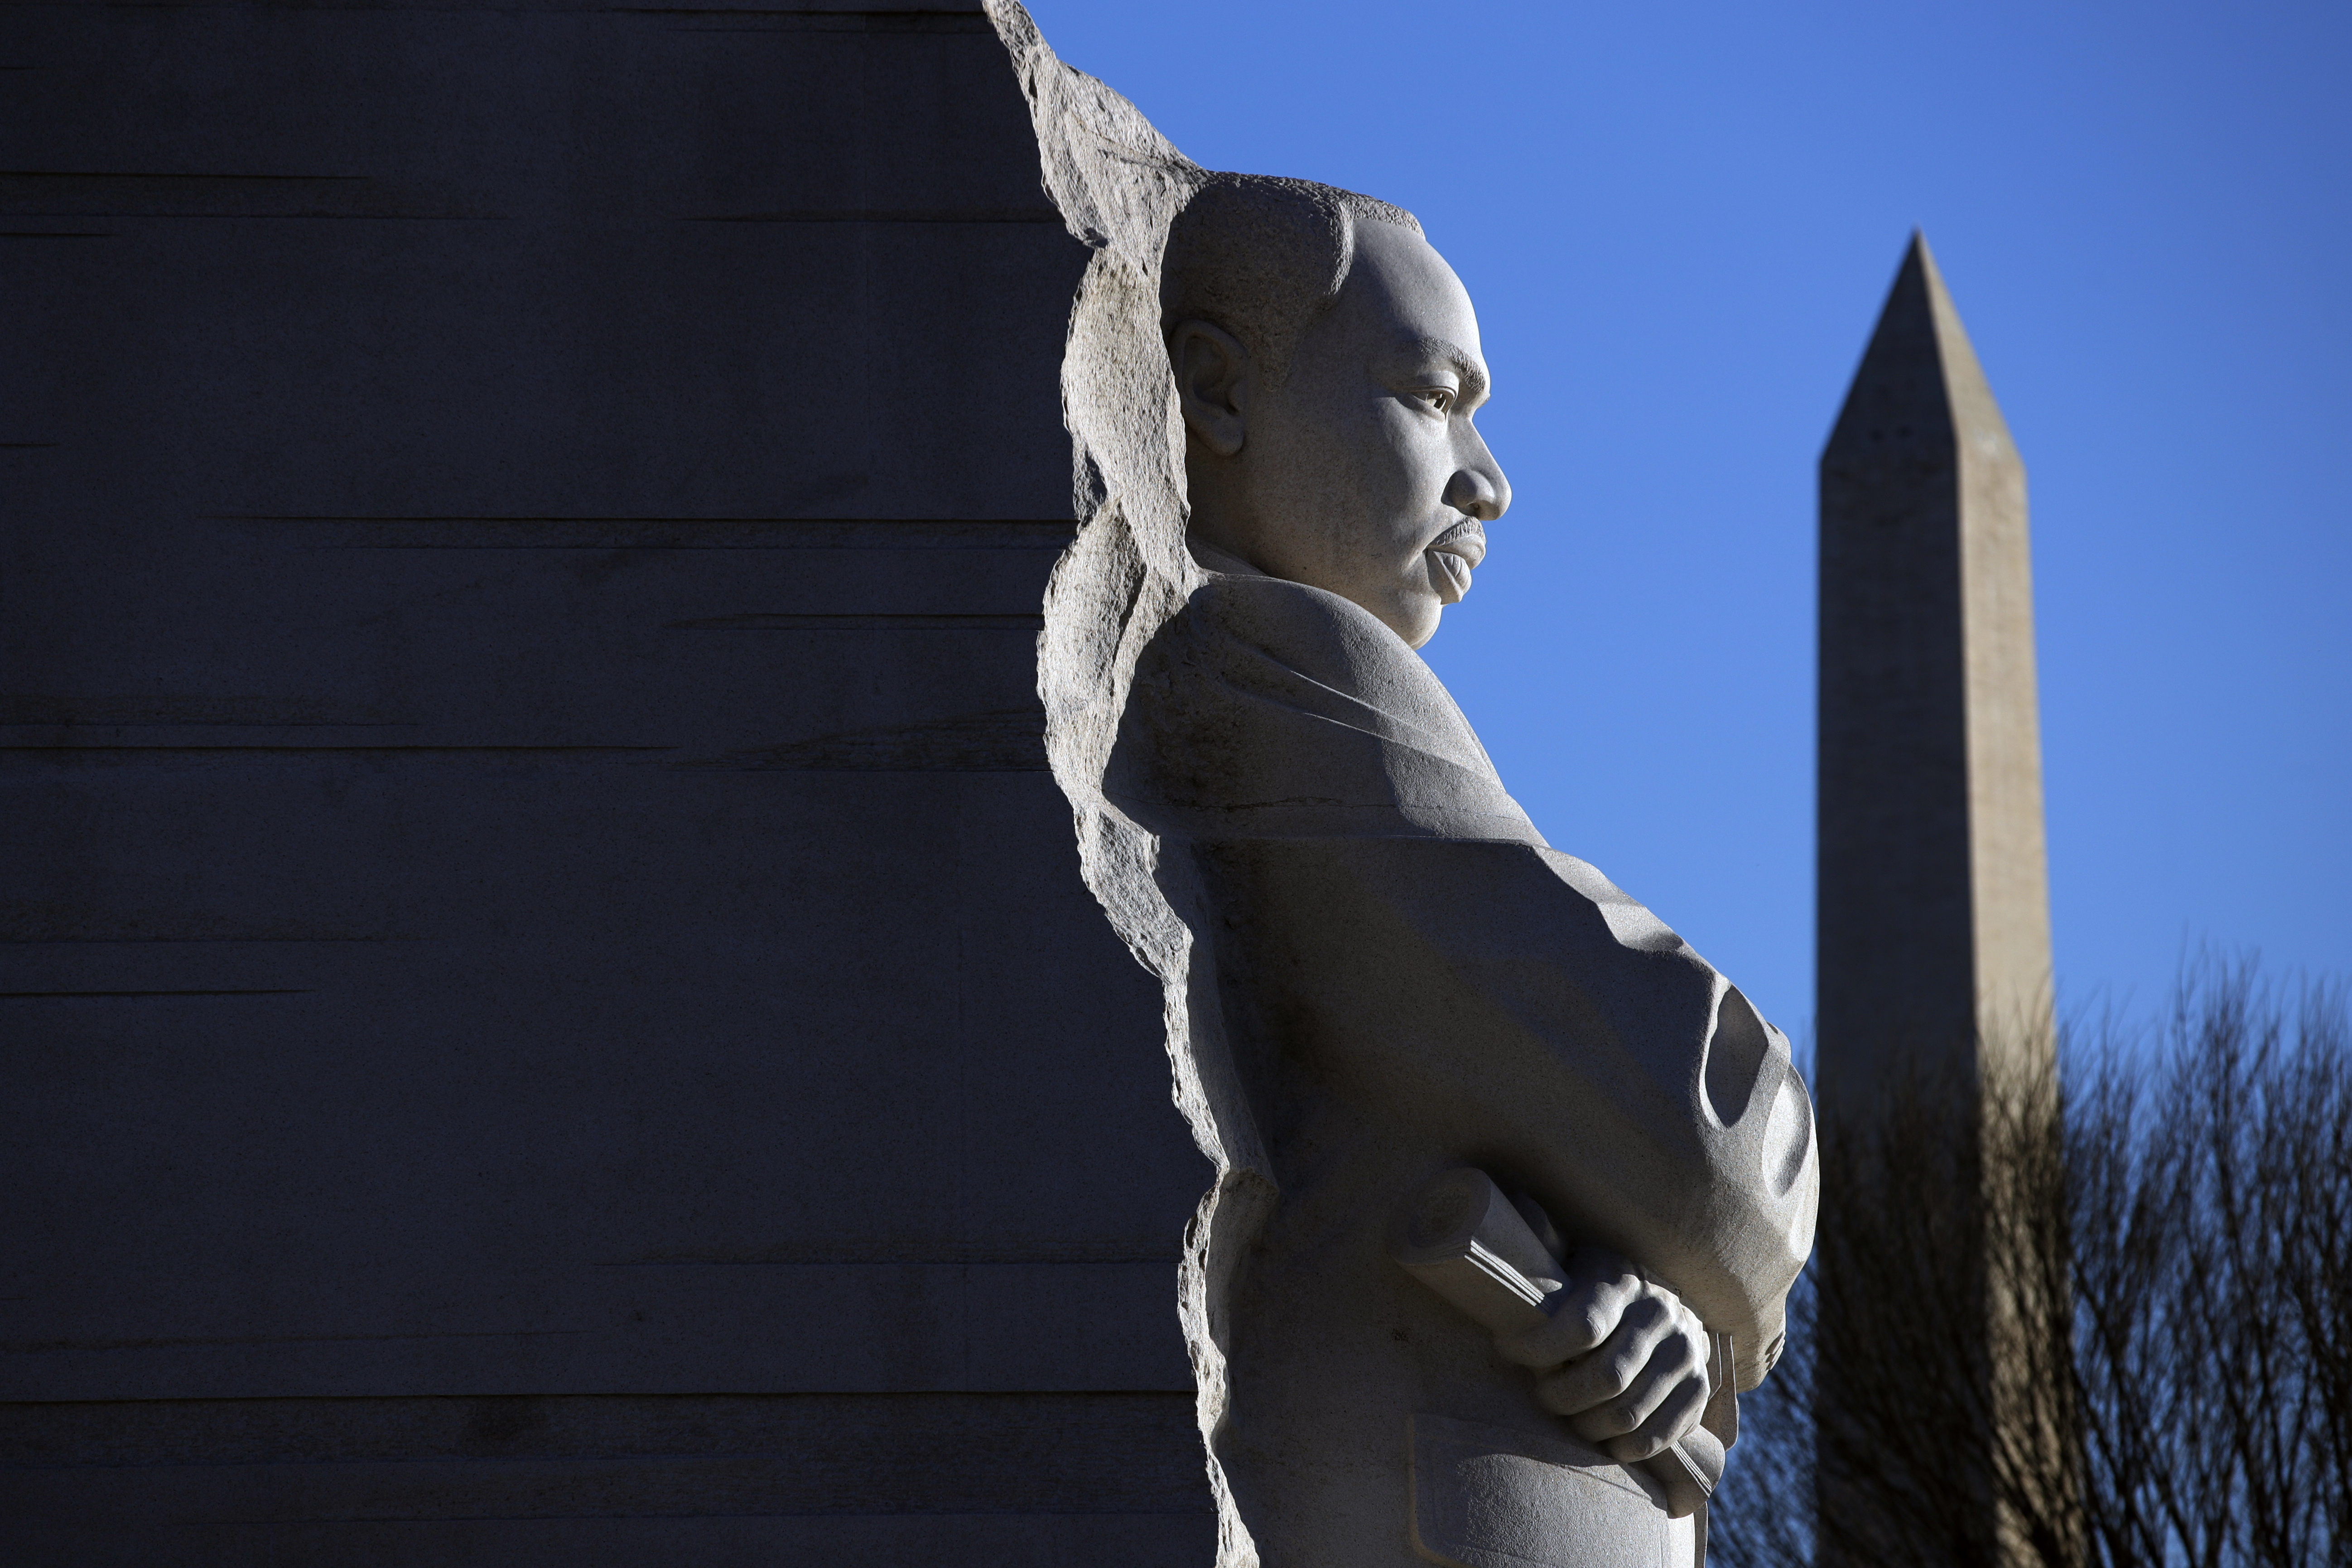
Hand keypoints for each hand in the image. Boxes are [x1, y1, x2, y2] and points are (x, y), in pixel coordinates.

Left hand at [1493, 1246, 1711, 1463]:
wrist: (1665, 1304)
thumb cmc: (1596, 1285)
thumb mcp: (1572, 1257)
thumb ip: (1544, 1242)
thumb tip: (1516, 1206)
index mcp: (1621, 1280)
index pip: (1582, 1326)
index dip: (1537, 1348)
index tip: (1508, 1350)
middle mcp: (1659, 1314)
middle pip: (1606, 1378)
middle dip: (1560, 1395)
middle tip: (1541, 1392)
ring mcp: (1685, 1353)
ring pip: (1628, 1412)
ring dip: (1587, 1424)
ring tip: (1568, 1414)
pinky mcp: (1699, 1388)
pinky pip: (1658, 1435)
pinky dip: (1624, 1446)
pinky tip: (1604, 1435)